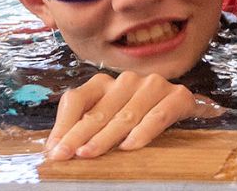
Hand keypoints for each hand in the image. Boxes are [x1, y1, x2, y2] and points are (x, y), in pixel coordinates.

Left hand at [44, 71, 212, 159]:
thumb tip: (53, 147)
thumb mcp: (107, 119)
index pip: (76, 99)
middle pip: (98, 111)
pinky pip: (157, 116)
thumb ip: (81, 128)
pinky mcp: (177, 96)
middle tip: (65, 155)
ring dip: (106, 136)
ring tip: (89, 153)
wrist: (183, 106)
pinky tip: (129, 146)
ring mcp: (153, 86)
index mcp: (104, 83)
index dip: (63, 125)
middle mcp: (127, 80)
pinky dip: (143, 132)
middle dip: (79, 136)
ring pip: (126, 115)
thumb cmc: (138, 116)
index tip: (53, 150)